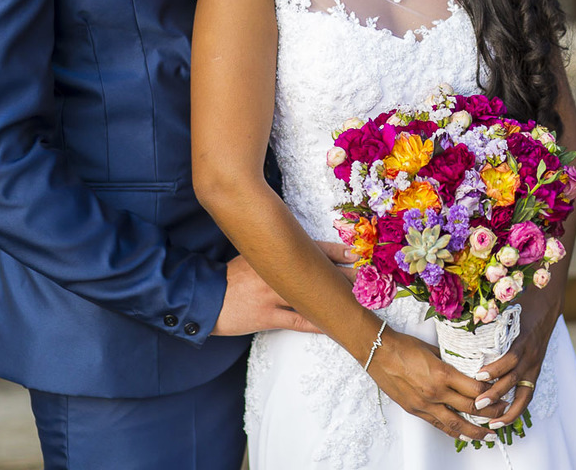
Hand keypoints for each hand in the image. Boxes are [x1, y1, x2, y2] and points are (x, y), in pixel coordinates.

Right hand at [211, 241, 355, 335]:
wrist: (205, 298)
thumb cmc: (232, 277)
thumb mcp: (254, 257)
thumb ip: (276, 255)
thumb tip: (301, 252)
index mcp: (274, 254)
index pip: (312, 249)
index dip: (337, 252)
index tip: (358, 253)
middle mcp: (276, 271)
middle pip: (317, 272)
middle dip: (344, 275)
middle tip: (370, 276)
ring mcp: (273, 295)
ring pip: (311, 297)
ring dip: (334, 299)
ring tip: (358, 301)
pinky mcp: (267, 317)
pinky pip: (297, 321)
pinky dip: (317, 323)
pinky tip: (334, 326)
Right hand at [367, 329, 510, 442]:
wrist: (378, 352)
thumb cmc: (404, 346)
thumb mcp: (433, 349)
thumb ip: (450, 362)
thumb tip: (465, 367)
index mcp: (443, 374)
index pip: (476, 389)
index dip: (491, 393)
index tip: (501, 393)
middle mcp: (435, 392)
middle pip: (470, 408)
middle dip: (490, 413)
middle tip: (503, 414)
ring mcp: (424, 404)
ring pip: (455, 424)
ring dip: (474, 432)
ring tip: (488, 436)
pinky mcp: (414, 410)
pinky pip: (437, 424)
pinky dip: (452, 431)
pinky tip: (462, 434)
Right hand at [473, 290, 562, 428]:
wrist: (547, 300)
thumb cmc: (530, 322)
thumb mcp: (525, 347)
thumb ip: (510, 359)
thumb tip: (485, 369)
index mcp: (532, 371)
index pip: (524, 400)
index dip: (512, 415)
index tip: (495, 427)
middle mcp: (532, 367)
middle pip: (519, 398)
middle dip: (503, 414)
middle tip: (485, 424)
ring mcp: (529, 355)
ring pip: (512, 381)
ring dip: (495, 393)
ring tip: (478, 402)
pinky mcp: (524, 341)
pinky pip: (510, 359)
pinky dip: (496, 368)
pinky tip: (482, 372)